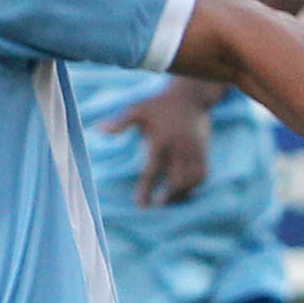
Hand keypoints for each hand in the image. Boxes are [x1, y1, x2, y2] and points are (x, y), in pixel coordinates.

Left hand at [116, 85, 213, 205]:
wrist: (190, 96)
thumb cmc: (159, 105)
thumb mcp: (138, 109)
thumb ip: (120, 122)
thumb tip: (99, 130)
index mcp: (161, 141)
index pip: (153, 171)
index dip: (146, 190)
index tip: (141, 206)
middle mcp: (180, 148)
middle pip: (176, 180)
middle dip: (168, 197)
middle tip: (157, 206)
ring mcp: (195, 150)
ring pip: (192, 180)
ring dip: (182, 193)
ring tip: (170, 201)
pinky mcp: (204, 151)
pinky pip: (203, 174)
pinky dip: (194, 185)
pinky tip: (184, 191)